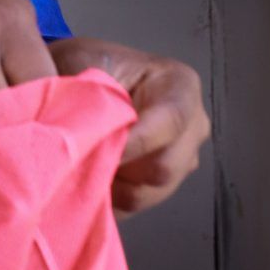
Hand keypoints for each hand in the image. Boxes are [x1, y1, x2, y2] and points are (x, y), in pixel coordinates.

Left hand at [50, 38, 209, 212]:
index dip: (135, 142)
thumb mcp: (85, 63)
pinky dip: (106, 199)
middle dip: (118, 169)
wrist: (78, 77)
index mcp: (180, 86)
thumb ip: (91, 95)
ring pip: (148, 193)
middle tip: (78, 162)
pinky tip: (85, 179)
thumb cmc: (85, 64)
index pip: (171, 122)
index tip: (96, 148)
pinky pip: (135, 207)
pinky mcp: (160, 186)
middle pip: (164, 167)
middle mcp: (192, 126)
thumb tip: (85, 136)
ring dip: (109, 187)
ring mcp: (180, 159)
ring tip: (78, 167)